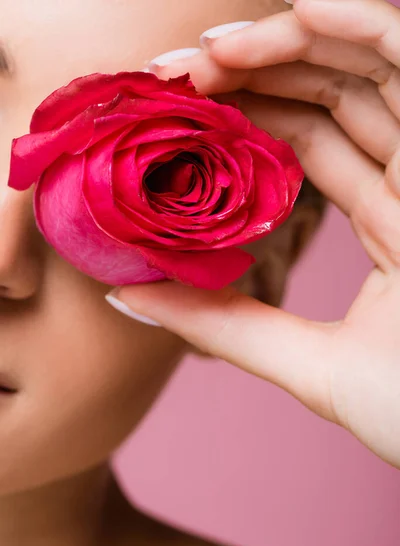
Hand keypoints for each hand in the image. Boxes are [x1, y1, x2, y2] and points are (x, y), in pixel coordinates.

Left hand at [112, 0, 399, 467]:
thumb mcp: (305, 364)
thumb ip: (223, 325)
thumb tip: (128, 296)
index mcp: (389, 225)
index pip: (313, 145)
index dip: (246, 122)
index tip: (176, 116)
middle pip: (335, 98)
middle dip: (255, 76)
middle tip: (175, 74)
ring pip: (371, 68)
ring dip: (292, 42)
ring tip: (210, 48)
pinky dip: (362, 26)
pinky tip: (296, 13)